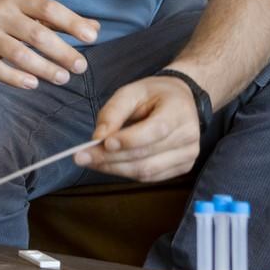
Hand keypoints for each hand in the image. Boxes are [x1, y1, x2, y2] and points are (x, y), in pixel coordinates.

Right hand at [0, 0, 99, 88]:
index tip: (91, 37)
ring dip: (44, 68)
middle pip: (36, 34)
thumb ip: (58, 19)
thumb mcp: (24, 9)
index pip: (48, 8)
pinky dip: (16, 78)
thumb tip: (94, 29)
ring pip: (18, 54)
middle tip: (81, 66)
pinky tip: (33, 84)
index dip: (71, 22)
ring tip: (63, 78)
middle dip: (62, 52)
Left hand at [75, 76, 200, 181]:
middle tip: (81, 157)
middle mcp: (188, 136)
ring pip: (146, 171)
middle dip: (110, 158)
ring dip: (114, 169)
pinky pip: (150, 177)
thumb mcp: (131, 92)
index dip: (129, 140)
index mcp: (179, 111)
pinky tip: (108, 165)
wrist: (181, 101)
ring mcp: (188, 155)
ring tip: (90, 161)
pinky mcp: (182, 168)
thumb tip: (98, 138)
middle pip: (146, 155)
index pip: (156, 130)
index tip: (102, 143)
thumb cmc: (154, 94)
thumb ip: (113, 112)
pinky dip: (126, 172)